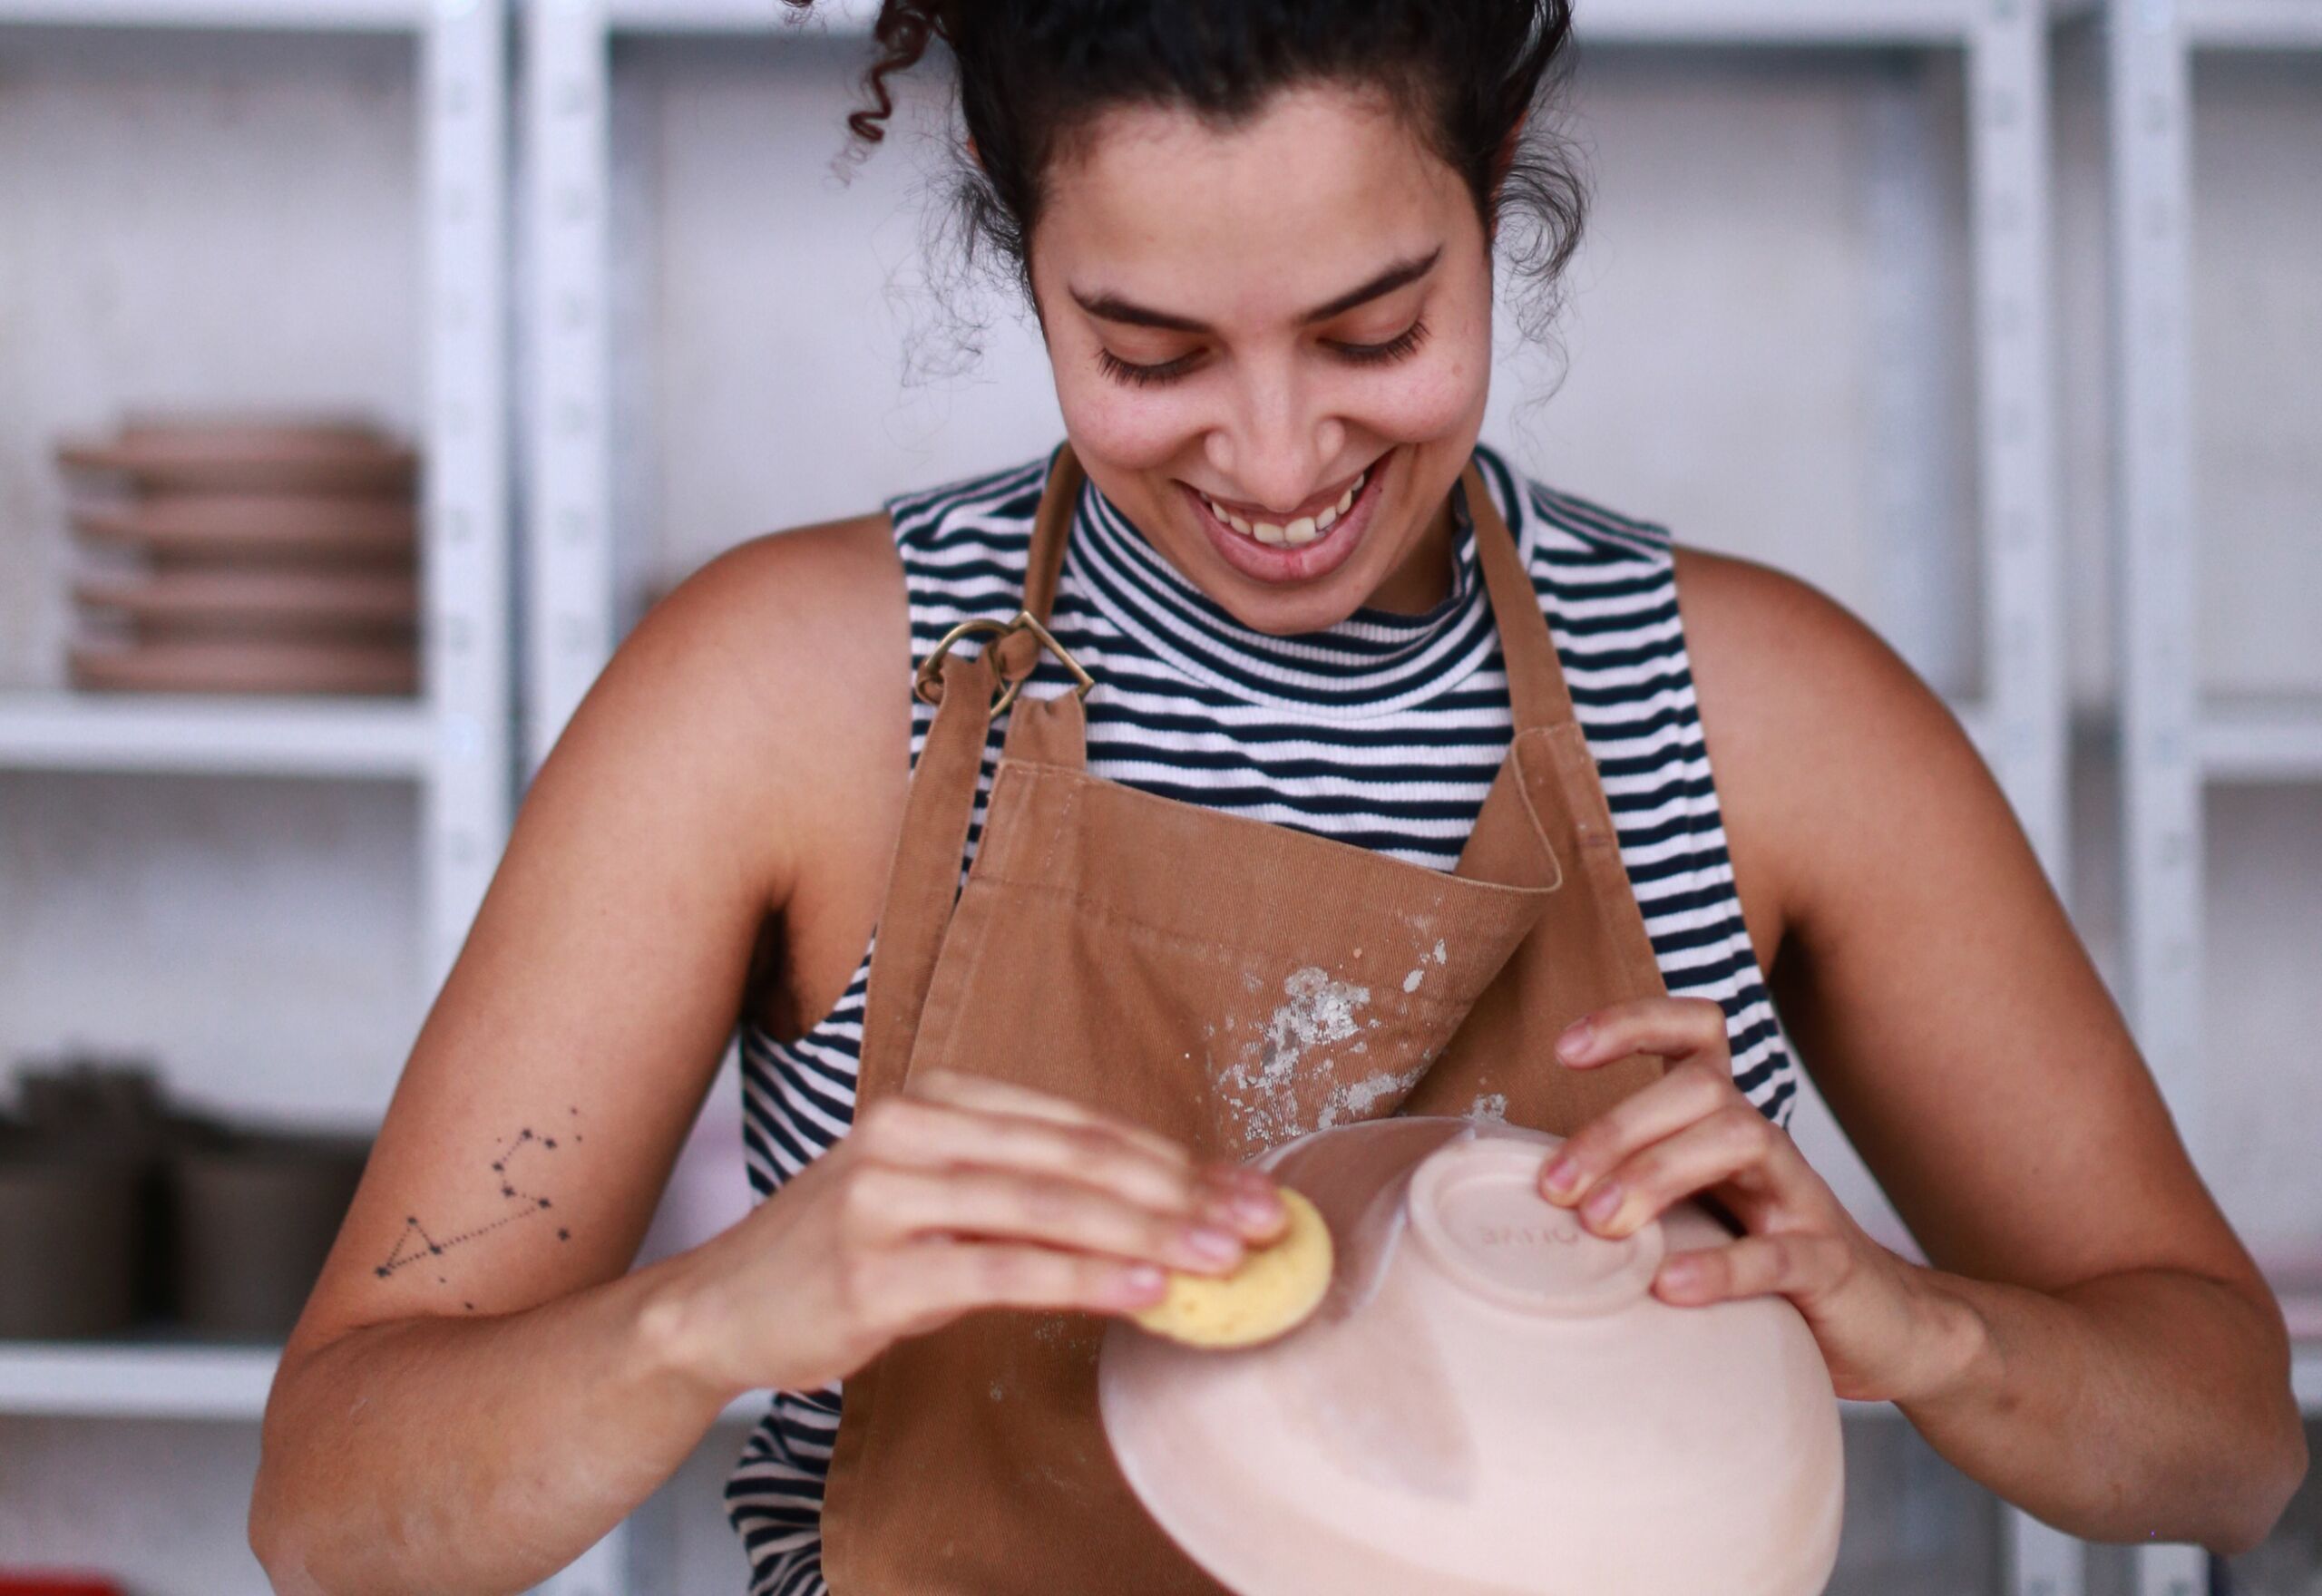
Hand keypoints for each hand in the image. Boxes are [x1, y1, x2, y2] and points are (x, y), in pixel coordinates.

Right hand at [656, 1070, 1285, 1397]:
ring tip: (1223, 1258)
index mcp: (940, 1100)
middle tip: (1259, 1223)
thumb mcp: (934, 1197)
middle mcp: (914, 1130)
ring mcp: (888, 1196)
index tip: (1247, 1187)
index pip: (1079, 1125)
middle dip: (1180, 1192)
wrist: (721, 1307)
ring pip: (1047, 1205)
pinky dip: (1082, 1278)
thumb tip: (1160, 1213)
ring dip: (1150, 1233)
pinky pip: (1001, 1269)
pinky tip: (1143, 1289)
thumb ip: (1027, 1191)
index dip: (1172, 1156)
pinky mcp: (875, 1270)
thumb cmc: (847, 1254)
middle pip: (1075, 1157)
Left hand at [1541, 998, 1980, 1403]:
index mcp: (1725, 1123)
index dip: (1634, 1022)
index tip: (1563, 1048)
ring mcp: (1803, 1200)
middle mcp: (1765, 1146)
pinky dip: (1722, 1267)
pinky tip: (1669, 1286)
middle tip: (1556, 1188)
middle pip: (1701, 1088)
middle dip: (1617, 1127)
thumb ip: (1630, 1188)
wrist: (1882, 1329)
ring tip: (1603, 1225)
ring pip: (1741, 1140)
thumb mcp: (1692, 1212)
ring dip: (1660, 1174)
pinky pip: (1781, 1254)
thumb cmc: (1759, 1261)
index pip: (1695, 1035)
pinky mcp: (1829, 1268)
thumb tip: (1526, 1187)